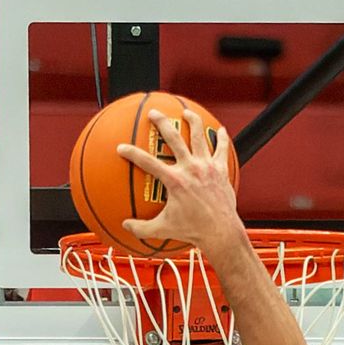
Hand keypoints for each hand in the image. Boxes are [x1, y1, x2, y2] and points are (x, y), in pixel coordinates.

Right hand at [116, 107, 240, 254]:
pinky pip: (221, 149)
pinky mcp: (220, 169)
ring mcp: (206, 166)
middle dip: (162, 122)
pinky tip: (220, 130)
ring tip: (187, 113)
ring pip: (198, 136)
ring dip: (192, 121)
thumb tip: (125, 226)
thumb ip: (142, 227)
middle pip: (174, 137)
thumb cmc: (192, 231)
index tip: (121, 147)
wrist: (220, 231)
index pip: (148, 163)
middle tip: (154, 113)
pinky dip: (221, 138)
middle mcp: (190, 168)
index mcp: (174, 181)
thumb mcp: (163, 229)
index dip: (132, 154)